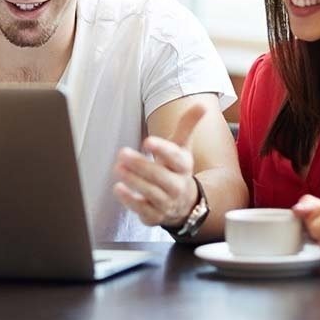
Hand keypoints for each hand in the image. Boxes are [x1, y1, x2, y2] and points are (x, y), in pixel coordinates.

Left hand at [113, 103, 205, 227]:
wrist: (185, 202)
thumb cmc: (177, 169)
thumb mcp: (182, 147)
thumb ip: (187, 125)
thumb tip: (202, 105)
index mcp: (184, 166)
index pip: (175, 157)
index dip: (162, 149)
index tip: (147, 141)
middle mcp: (177, 185)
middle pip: (160, 176)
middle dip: (141, 165)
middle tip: (122, 153)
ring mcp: (167, 202)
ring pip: (151, 193)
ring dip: (133, 181)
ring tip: (118, 168)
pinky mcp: (155, 215)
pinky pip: (143, 210)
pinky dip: (130, 201)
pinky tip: (118, 189)